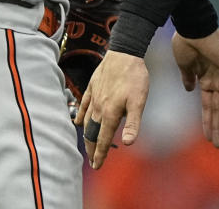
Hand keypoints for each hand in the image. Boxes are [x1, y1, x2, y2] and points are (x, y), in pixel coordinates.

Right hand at [75, 51, 149, 168]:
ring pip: (87, 121)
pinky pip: (83, 105)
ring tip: (87, 145)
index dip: (99, 155)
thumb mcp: (138, 102)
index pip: (102, 139)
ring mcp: (93, 97)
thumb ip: (132, 124)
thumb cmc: (134, 77)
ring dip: (87, 135)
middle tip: (92, 161)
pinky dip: (80, 116)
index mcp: (110, 113)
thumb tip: (127, 143)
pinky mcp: (92, 87)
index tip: (96, 166)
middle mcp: (98, 107)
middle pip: (92, 133)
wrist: (124, 52)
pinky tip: (79, 121)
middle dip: (91, 148)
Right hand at [171, 29, 218, 147]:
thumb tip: (189, 90)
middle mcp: (216, 80)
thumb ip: (188, 78)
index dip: (207, 121)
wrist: (192, 28)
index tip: (207, 137)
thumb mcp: (184, 65)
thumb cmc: (185, 43)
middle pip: (218, 108)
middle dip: (217, 127)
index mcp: (204, 79)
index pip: (207, 106)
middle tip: (218, 144)